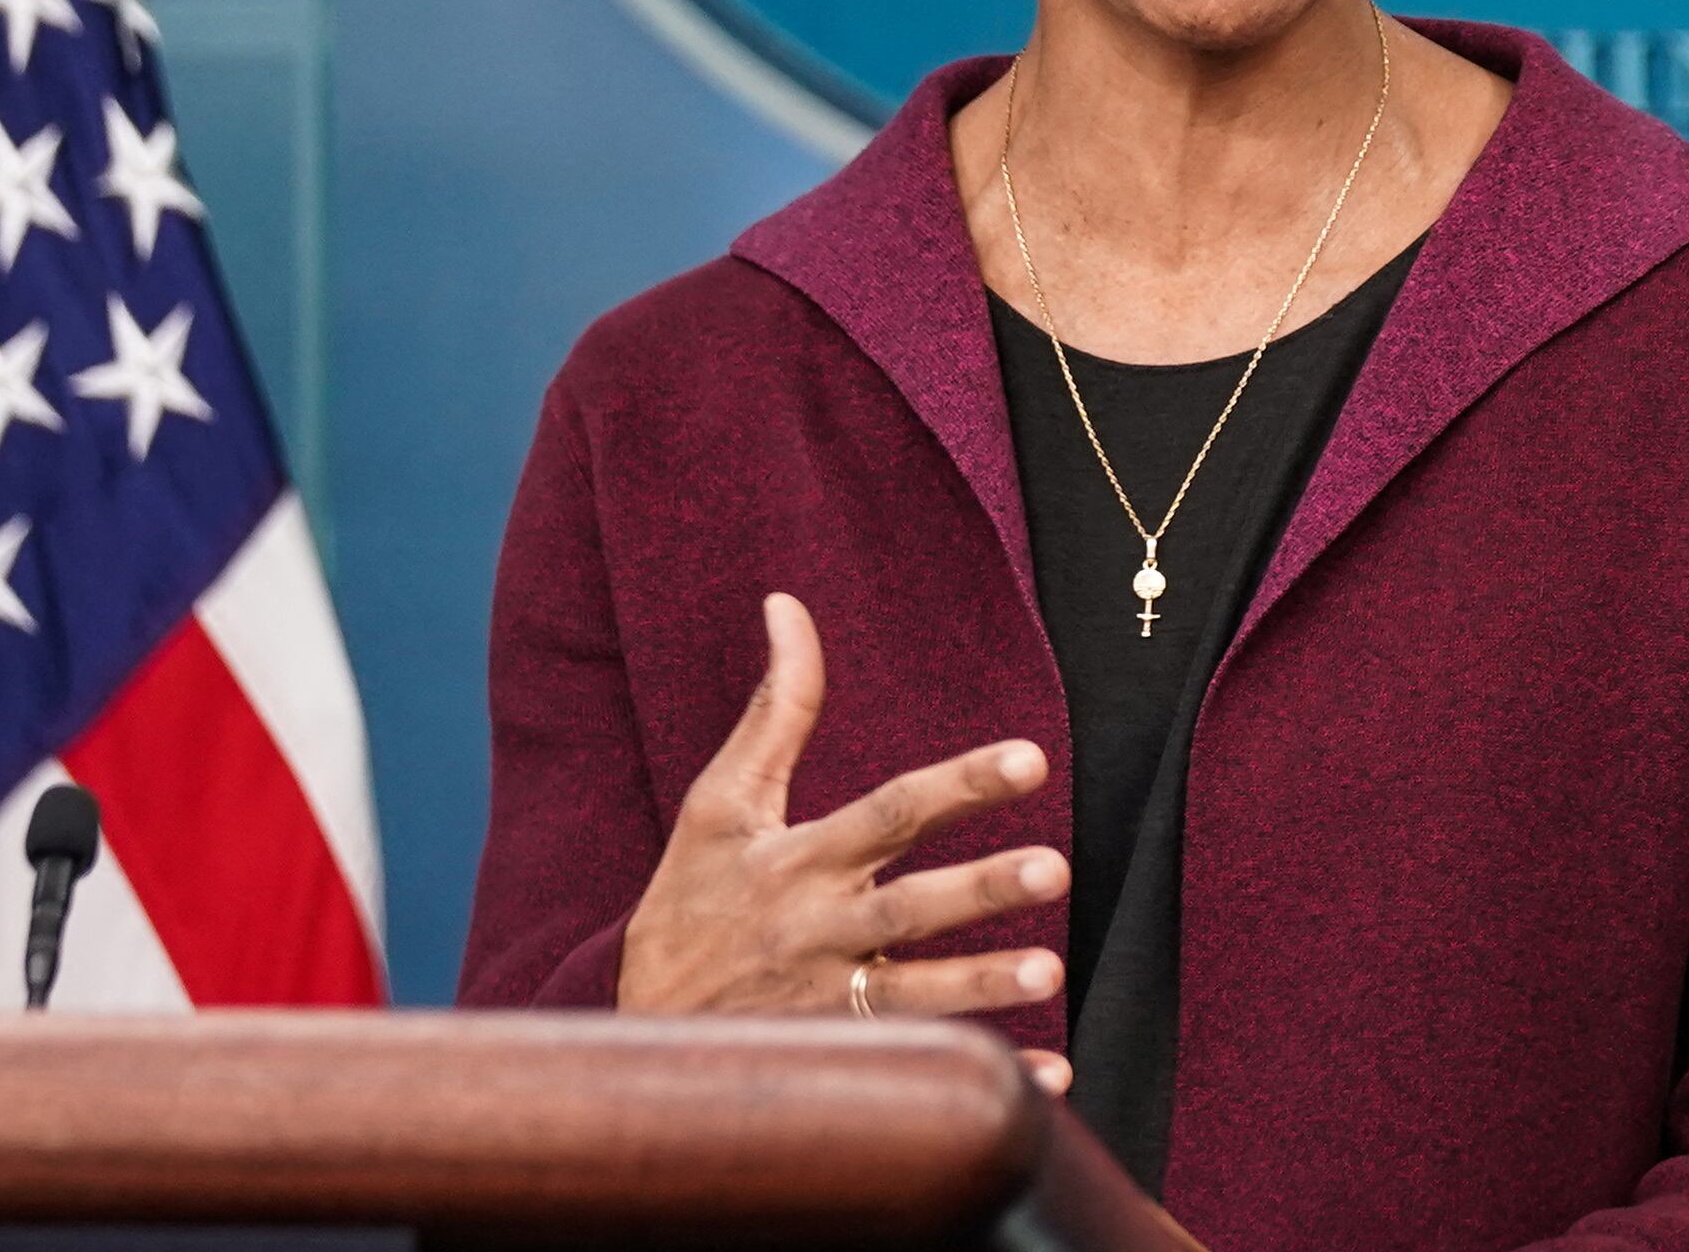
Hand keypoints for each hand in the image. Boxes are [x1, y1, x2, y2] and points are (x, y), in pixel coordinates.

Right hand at [618, 592, 1073, 1091]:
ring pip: (915, 1000)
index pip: (889, 813)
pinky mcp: (837, 1063)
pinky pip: (918, 1077)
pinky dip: (982, 1078)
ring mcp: (827, 1005)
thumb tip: (786, 604)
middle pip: (908, 909)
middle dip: (978, 890)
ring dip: (983, 991)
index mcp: (799, 861)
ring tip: (1050, 975)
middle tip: (1054, 869)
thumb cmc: (691, 899)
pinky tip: (1047, 1084)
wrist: (633, 1030)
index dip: (957, 785)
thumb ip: (775, 707)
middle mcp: (818, 931)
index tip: (1029, 760)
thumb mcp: (720, 803)